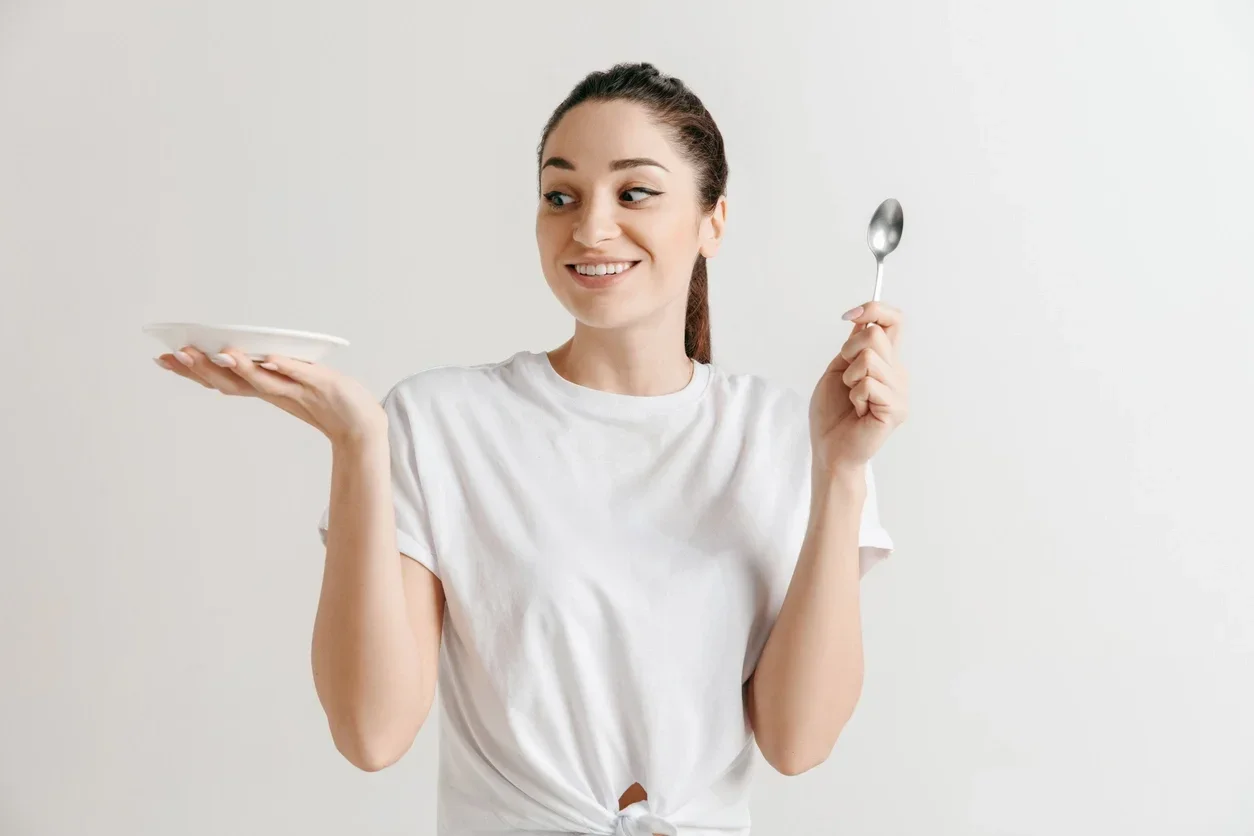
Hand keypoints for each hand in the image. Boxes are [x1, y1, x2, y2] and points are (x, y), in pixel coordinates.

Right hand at [154, 346, 385, 445]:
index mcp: (263, 389)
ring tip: (221, 354)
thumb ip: (264, 372)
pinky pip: (300, 375)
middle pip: (232, 381)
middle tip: (178, 354)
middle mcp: (275, 392)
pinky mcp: (320, 385)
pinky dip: (284, 367)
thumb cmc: (326, 401)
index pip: (221, 379)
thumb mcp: (288, 382)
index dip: (192, 370)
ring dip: (241, 367)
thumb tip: (233, 355)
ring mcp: (297, 390)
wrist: (361, 424)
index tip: (163, 358)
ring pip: (262, 381)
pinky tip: (268, 359)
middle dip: (203, 368)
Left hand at [809, 302, 908, 475]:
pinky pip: (869, 383)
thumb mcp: (838, 370)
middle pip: (875, 334)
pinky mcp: (896, 408)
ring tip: (853, 399)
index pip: (893, 321)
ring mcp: (900, 391)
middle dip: (849, 351)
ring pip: (870, 358)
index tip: (850, 315)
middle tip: (846, 378)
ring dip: (850, 378)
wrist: (829, 448)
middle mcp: (897, 373)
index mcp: (885, 361)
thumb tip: (863, 318)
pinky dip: (855, 396)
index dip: (874, 309)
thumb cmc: (832, 414)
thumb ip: (853, 346)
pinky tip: (859, 411)